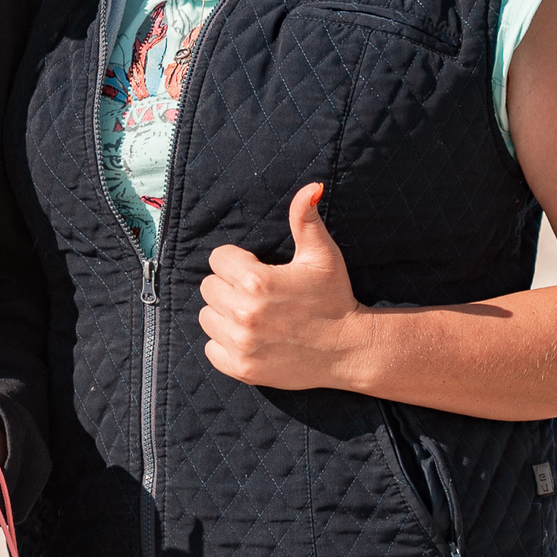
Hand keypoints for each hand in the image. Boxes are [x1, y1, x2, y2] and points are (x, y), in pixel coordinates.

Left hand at [199, 183, 372, 390]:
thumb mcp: (322, 255)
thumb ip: (306, 219)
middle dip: (229, 286)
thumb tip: (310, 187)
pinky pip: (211, 348)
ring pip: (206, 316)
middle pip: (208, 287)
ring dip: (223, 314)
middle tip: (257, 294)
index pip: (218, 259)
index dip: (237, 262)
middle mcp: (243, 314)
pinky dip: (224, 344)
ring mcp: (241, 344)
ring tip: (253, 315)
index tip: (257, 270)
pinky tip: (250, 338)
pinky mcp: (241, 368)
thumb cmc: (334, 298)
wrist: (350, 350)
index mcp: (256, 281)